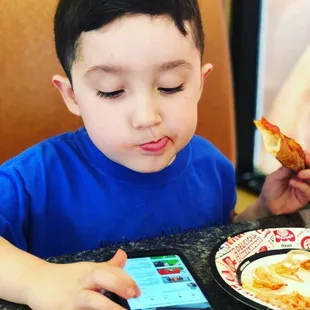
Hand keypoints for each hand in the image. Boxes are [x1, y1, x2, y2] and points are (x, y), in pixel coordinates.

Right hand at [24, 249, 138, 309]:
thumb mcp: (87, 269)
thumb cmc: (67, 277)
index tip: (138, 291)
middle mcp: (83, 281)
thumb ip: (108, 266)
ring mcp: (72, 297)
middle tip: (134, 294)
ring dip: (107, 307)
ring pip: (91, 300)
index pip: (112, 271)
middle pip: (102, 277)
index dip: (126, 280)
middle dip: (119, 284)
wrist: (36, 281)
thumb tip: (123, 254)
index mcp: (91, 270)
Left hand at [259, 152, 309, 214]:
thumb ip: (284, 170)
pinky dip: (302, 186)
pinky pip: (309, 191)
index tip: (306, 155)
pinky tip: (293, 183)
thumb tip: (293, 160)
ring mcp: (304, 187)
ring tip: (300, 174)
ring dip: (309, 174)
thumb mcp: (274, 177)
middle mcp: (301, 177)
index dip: (307, 157)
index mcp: (294, 170)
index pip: (304, 161)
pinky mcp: (305, 197)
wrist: (267, 204)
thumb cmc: (270, 189)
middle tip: (306, 162)